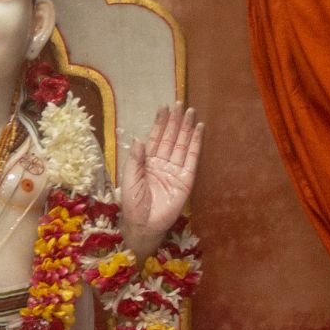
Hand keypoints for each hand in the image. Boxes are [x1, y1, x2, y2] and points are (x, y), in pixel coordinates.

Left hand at [120, 106, 202, 255]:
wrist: (144, 225)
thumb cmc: (133, 204)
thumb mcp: (129, 179)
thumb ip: (136, 159)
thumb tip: (139, 138)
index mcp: (147, 162)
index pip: (156, 138)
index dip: (160, 123)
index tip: (164, 108)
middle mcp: (162, 163)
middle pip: (170, 138)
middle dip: (175, 121)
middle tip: (180, 104)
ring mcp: (175, 170)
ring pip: (181, 145)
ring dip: (186, 128)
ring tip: (190, 112)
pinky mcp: (186, 180)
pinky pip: (191, 159)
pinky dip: (196, 144)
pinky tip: (199, 130)